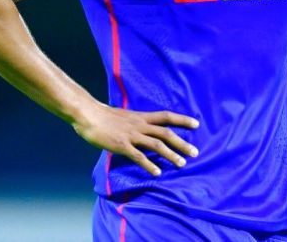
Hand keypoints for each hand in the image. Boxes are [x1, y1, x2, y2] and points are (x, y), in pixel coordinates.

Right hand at [72, 102, 198, 175]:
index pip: (166, 116)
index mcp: (142, 117)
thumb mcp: (125, 116)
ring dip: (170, 155)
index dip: (182, 120)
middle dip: (182, 143)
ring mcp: (132, 135)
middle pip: (166, 133)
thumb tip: (143, 127)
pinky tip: (157, 172)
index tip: (197, 124)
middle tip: (195, 153)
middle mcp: (140, 125)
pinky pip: (139, 156)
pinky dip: (149, 165)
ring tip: (182, 164)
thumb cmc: (104, 115)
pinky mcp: (122, 145)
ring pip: (156, 145)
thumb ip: (136, 122)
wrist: (89, 114)